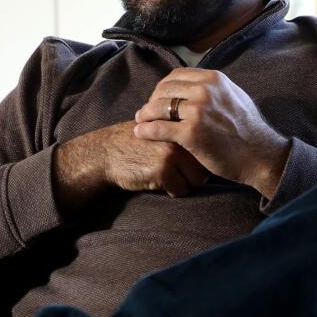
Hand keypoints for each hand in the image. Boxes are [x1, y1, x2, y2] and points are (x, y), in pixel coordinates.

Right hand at [53, 122, 208, 212]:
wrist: (106, 152)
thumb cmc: (136, 144)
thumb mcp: (161, 130)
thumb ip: (183, 134)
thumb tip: (210, 151)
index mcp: (181, 124)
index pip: (206, 149)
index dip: (199, 161)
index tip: (187, 164)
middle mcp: (179, 136)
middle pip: (206, 166)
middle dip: (194, 175)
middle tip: (176, 174)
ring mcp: (172, 152)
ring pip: (197, 180)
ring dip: (184, 184)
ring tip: (166, 176)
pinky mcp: (163, 170)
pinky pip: (181, 190)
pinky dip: (171, 191)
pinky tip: (156, 181)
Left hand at [133, 69, 290, 199]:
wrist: (261, 155)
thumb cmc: (249, 130)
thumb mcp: (235, 96)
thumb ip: (214, 88)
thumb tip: (196, 82)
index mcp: (213, 79)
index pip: (176, 76)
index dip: (162, 88)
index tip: (159, 99)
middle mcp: (204, 90)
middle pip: (164, 90)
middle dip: (152, 101)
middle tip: (146, 112)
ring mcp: (197, 111)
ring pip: (158, 108)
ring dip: (145, 115)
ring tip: (140, 122)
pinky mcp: (191, 133)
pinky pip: (158, 128)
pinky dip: (146, 131)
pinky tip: (141, 134)